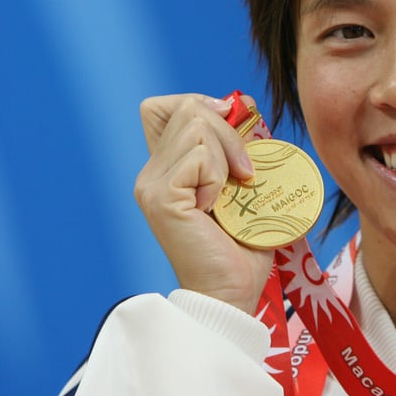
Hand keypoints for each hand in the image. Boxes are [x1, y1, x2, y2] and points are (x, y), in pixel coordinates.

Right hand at [134, 93, 273, 313]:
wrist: (232, 292)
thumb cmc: (242, 245)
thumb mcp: (242, 184)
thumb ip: (236, 147)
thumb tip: (243, 103)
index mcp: (165, 168)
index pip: (164, 106)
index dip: (200, 105)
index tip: (231, 129)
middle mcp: (150, 173)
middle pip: (187, 108)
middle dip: (228, 130)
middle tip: (245, 172)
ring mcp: (151, 184)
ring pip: (195, 125)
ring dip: (228, 153)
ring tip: (234, 190)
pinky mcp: (161, 198)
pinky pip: (199, 156)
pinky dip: (220, 175)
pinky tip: (219, 206)